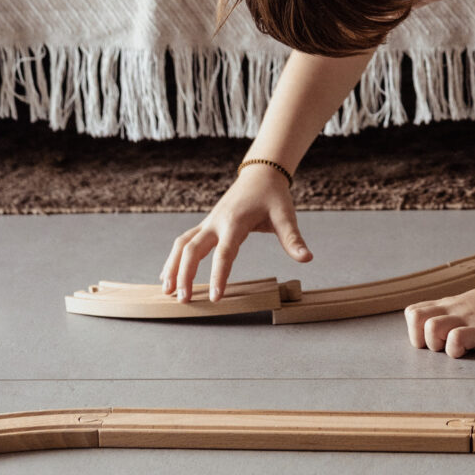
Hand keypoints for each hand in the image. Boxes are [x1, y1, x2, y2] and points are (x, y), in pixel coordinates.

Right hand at [159, 165, 311, 301]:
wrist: (260, 175)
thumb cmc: (273, 196)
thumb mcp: (285, 215)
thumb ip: (293, 239)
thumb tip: (307, 258)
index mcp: (235, 222)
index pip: (224, 253)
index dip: (219, 275)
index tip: (215, 297)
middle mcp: (216, 222)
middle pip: (193, 249)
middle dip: (185, 274)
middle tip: (184, 300)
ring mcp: (208, 223)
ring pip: (182, 244)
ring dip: (173, 267)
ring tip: (167, 291)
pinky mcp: (206, 225)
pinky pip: (184, 241)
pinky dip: (174, 259)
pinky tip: (168, 276)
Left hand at [404, 282, 474, 357]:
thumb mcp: (469, 301)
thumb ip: (452, 310)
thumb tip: (437, 322)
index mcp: (449, 305)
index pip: (413, 312)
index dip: (415, 330)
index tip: (430, 340)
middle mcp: (452, 310)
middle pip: (415, 319)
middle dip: (420, 338)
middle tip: (439, 346)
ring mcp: (465, 319)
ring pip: (431, 329)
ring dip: (437, 344)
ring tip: (454, 348)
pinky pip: (456, 341)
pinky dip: (456, 350)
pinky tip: (467, 350)